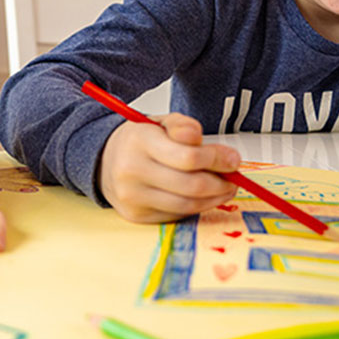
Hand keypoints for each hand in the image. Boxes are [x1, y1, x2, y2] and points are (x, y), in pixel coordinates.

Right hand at [98, 113, 239, 222]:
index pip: (188, 157)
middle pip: (191, 185)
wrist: (104, 161)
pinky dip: (196, 206)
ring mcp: (133, 197)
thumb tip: (200, 139)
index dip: (217, 159)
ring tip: (224, 187)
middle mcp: (132, 171)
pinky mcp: (137, 216)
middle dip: (221, 182)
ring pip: (187, 204)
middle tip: (234, 176)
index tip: (233, 159)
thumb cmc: (139, 141)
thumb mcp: (159, 122)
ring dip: (214, 197)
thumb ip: (182, 126)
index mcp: (139, 141)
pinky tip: (202, 196)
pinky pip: (177, 214)